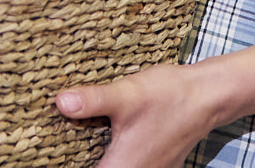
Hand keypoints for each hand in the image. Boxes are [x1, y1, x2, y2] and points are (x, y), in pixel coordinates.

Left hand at [55, 41, 254, 167]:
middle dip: (76, 160)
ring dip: (94, 157)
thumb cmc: (170, 96)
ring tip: (72, 143)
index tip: (45, 157)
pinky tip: (102, 139)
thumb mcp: (127, 94)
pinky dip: (111, 157)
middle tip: (55, 147)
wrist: (209, 95)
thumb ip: (92, 100)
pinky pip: (124, 165)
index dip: (64, 166)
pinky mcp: (154, 162)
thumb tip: (60, 103)